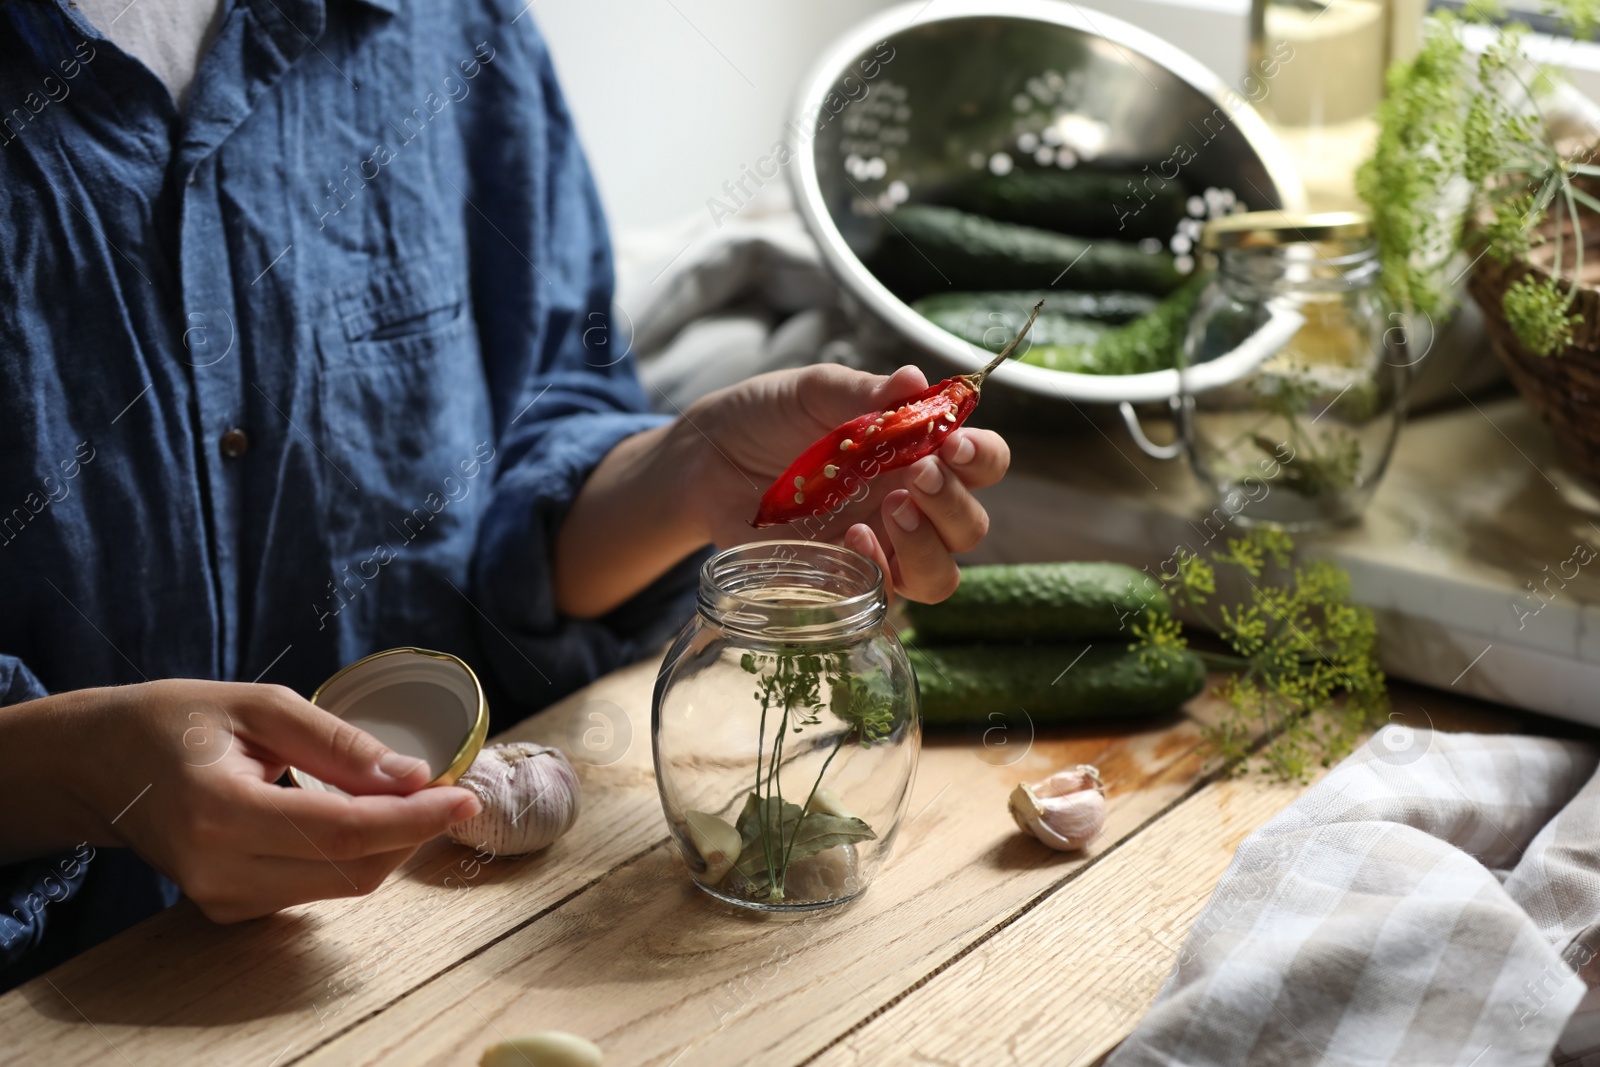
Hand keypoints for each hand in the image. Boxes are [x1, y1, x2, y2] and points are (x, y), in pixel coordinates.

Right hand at [0, 681, 479, 921]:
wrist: (100, 765)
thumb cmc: (175, 721)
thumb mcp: (260, 706)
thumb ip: (338, 743)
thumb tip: (412, 774)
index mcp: (220, 811)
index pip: (341, 831)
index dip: (413, 819)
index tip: (465, 797)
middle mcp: (218, 869)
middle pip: (350, 870)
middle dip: (412, 833)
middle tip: (448, 790)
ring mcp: (220, 898)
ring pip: (340, 887)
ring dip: (389, 846)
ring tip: (410, 798)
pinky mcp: (228, 909)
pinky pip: (315, 889)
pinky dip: (354, 856)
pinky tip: (362, 817)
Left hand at [680, 364, 1010, 601]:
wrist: (704, 460)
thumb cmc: (766, 419)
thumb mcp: (811, 393)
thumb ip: (862, 392)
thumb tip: (915, 380)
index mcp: (917, 454)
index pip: (983, 464)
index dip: (982, 458)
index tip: (953, 443)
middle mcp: (910, 507)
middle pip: (970, 526)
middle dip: (952, 503)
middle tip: (915, 475)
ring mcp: (879, 551)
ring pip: (941, 576)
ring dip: (927, 547)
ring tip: (890, 511)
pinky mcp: (842, 584)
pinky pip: (884, 599)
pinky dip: (879, 574)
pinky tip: (852, 540)